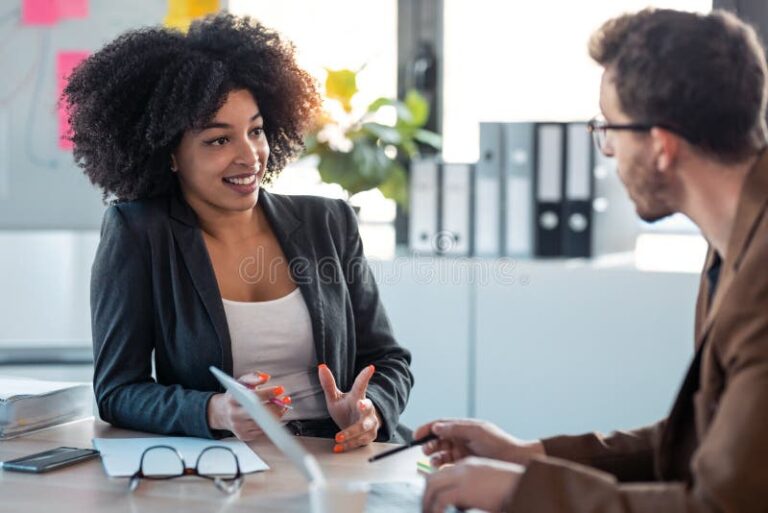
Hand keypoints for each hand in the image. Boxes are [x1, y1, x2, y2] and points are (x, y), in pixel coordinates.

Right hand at [207, 371, 289, 440]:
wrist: (223, 412)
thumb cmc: (235, 396)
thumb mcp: (240, 382)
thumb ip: (253, 377)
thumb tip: (265, 377)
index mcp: (232, 399)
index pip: (252, 396)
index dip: (268, 392)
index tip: (279, 389)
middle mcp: (234, 414)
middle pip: (259, 412)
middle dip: (275, 406)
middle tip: (285, 400)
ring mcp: (239, 427)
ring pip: (263, 423)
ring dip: (277, 415)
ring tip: (283, 407)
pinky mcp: (244, 436)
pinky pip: (262, 431)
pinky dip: (272, 424)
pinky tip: (276, 415)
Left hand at [318, 363, 380, 452]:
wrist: (357, 428)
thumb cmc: (346, 410)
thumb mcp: (335, 397)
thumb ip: (329, 384)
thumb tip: (321, 367)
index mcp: (358, 397)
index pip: (361, 386)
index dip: (365, 377)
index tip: (370, 368)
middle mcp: (367, 410)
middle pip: (368, 408)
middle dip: (365, 407)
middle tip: (361, 404)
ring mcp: (370, 424)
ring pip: (363, 428)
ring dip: (351, 433)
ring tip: (338, 437)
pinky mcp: (369, 437)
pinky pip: (359, 442)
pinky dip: (348, 445)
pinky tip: (338, 447)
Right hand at [414, 418, 543, 466]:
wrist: (514, 459)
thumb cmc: (499, 442)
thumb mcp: (476, 431)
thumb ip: (456, 429)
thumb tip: (437, 427)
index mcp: (464, 426)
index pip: (441, 425)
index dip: (427, 428)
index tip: (416, 435)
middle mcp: (461, 437)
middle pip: (438, 438)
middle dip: (429, 443)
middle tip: (425, 450)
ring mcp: (462, 450)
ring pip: (441, 451)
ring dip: (434, 455)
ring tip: (433, 460)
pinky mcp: (464, 462)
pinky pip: (448, 463)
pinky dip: (441, 465)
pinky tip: (440, 467)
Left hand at [422, 457, 522, 512]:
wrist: (523, 485)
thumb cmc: (510, 488)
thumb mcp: (487, 485)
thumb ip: (471, 490)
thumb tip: (459, 504)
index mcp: (468, 465)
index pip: (440, 474)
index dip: (431, 489)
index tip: (429, 502)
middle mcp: (462, 468)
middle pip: (432, 479)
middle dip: (425, 497)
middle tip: (425, 510)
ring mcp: (462, 478)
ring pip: (432, 487)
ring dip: (427, 503)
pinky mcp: (464, 490)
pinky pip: (441, 499)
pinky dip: (435, 509)